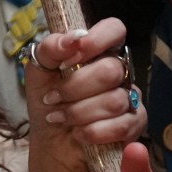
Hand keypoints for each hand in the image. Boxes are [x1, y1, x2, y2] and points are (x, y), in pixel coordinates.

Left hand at [27, 19, 146, 171]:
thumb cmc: (48, 102)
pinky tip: (79, 134)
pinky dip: (93, 132)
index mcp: (97, 52)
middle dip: (75, 88)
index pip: (114, 29)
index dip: (97, 39)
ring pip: (114, 100)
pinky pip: (122, 126)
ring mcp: (129, 98)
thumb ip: (50, 49)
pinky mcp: (134, 125)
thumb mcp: (38, 72)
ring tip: (61, 117)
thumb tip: (72, 39)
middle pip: (111, 70)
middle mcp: (118, 71)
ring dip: (79, 112)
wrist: (50, 142)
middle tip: (53, 97)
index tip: (73, 56)